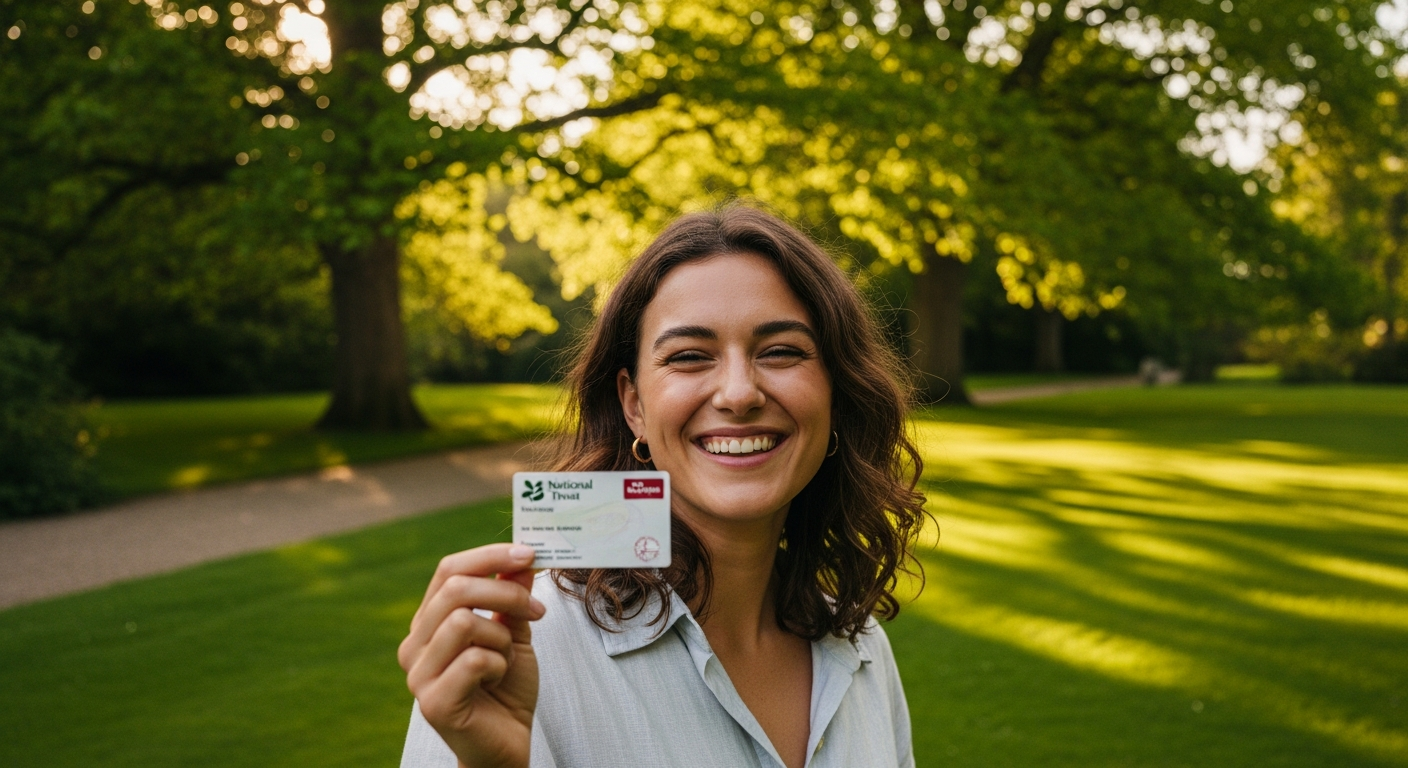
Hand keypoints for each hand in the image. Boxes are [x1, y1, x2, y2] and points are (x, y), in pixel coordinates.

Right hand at [398, 543, 545, 767]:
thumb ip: (513, 597)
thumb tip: (521, 557)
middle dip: (506, 593)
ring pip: (465, 622)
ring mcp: (418, 674)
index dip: (489, 556)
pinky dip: (499, 665)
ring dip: (502, 637)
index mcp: (429, 623)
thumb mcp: (515, 633)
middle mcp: (414, 645)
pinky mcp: (433, 702)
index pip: (448, 570)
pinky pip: (474, 660)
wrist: (506, 745)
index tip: (529, 553)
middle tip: (537, 611)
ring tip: (506, 658)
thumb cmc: (506, 690)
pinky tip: (497, 681)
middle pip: (456, 589)